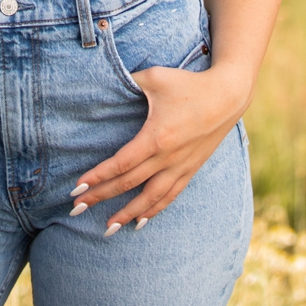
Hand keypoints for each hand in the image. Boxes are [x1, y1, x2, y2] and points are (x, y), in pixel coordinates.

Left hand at [72, 65, 248, 231]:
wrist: (228, 95)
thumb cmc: (190, 84)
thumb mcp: (156, 77)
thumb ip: (129, 81)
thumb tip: (103, 83)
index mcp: (156, 137)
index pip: (120, 164)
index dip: (97, 178)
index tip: (77, 188)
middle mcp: (168, 157)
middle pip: (128, 184)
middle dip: (100, 197)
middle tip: (76, 209)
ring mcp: (181, 166)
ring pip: (150, 198)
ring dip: (127, 214)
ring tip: (107, 228)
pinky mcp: (191, 169)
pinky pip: (170, 195)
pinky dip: (154, 210)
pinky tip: (140, 222)